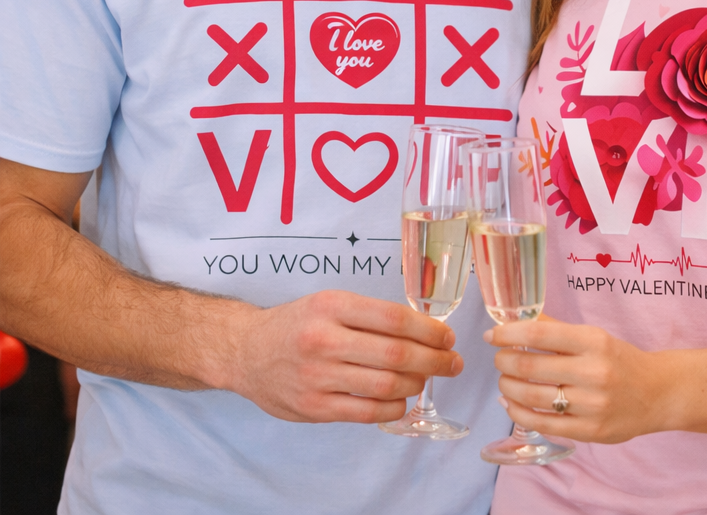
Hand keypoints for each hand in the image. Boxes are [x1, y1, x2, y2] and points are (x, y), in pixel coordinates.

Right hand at [223, 290, 462, 423]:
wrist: (246, 351)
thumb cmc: (298, 323)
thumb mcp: (330, 302)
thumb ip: (370, 316)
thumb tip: (424, 330)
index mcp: (333, 306)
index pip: (394, 319)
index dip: (429, 330)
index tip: (448, 336)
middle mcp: (324, 339)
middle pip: (396, 354)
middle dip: (434, 360)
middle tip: (453, 362)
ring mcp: (317, 376)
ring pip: (385, 385)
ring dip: (417, 384)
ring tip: (426, 378)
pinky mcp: (313, 408)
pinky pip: (366, 412)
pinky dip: (393, 408)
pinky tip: (403, 400)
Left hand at [486, 318, 661, 443]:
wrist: (657, 393)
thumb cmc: (620, 360)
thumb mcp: (594, 336)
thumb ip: (557, 329)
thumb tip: (516, 319)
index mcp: (593, 341)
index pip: (540, 333)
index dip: (509, 333)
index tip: (491, 334)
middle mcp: (593, 372)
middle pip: (531, 366)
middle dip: (504, 360)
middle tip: (498, 358)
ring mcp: (591, 405)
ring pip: (532, 396)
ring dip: (508, 387)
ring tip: (504, 379)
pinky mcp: (590, 431)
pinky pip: (543, 424)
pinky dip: (519, 413)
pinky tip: (511, 404)